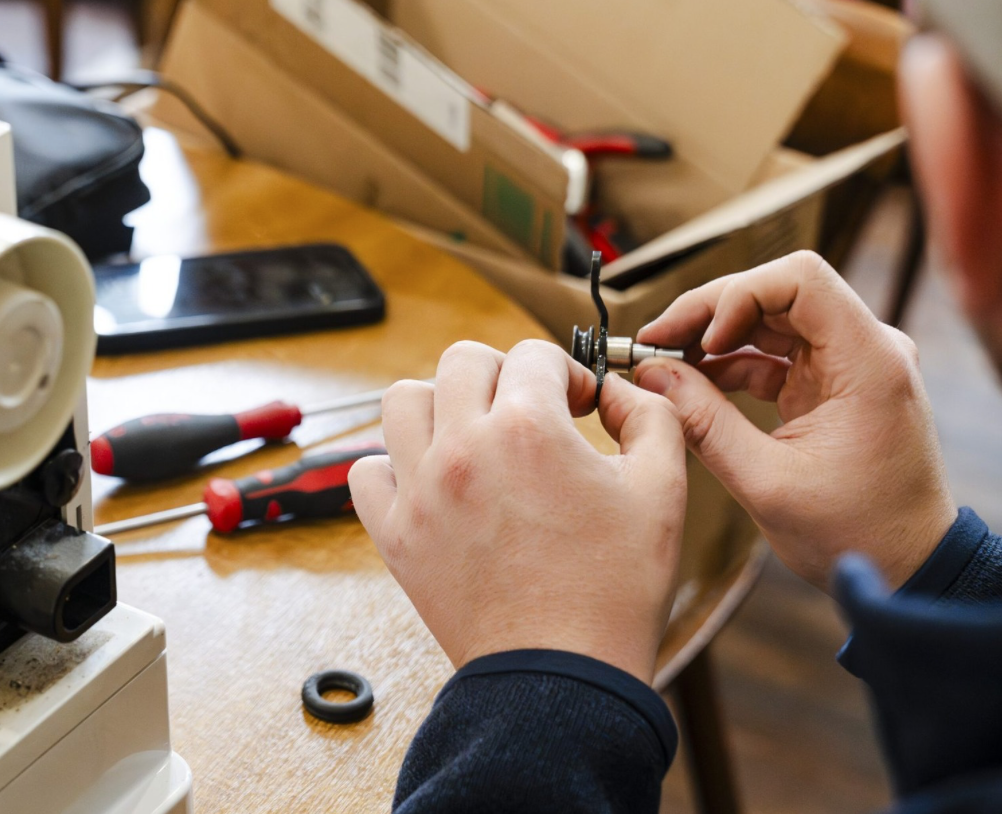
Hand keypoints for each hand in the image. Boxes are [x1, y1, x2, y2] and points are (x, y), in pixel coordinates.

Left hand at [348, 340, 686, 683]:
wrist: (560, 676)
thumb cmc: (613, 593)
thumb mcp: (663, 492)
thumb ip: (649, 419)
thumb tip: (618, 390)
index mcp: (528, 431)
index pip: (535, 354)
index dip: (566, 372)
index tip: (577, 403)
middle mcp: (464, 449)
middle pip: (462, 361)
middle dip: (502, 373)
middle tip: (525, 409)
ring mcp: (420, 490)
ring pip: (403, 401)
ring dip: (440, 404)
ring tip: (471, 433)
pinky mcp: (395, 533)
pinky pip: (367, 471)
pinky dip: (392, 465)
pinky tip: (431, 480)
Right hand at [635, 251, 954, 590]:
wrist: (906, 567)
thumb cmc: (856, 533)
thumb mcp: (764, 481)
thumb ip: (703, 422)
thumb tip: (650, 375)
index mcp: (867, 361)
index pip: (798, 279)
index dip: (736, 295)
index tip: (695, 338)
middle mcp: (867, 349)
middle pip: (777, 292)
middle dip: (710, 313)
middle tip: (654, 343)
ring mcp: (852, 364)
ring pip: (771, 318)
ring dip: (714, 337)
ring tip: (663, 364)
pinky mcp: (835, 384)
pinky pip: (775, 353)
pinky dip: (730, 363)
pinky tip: (691, 383)